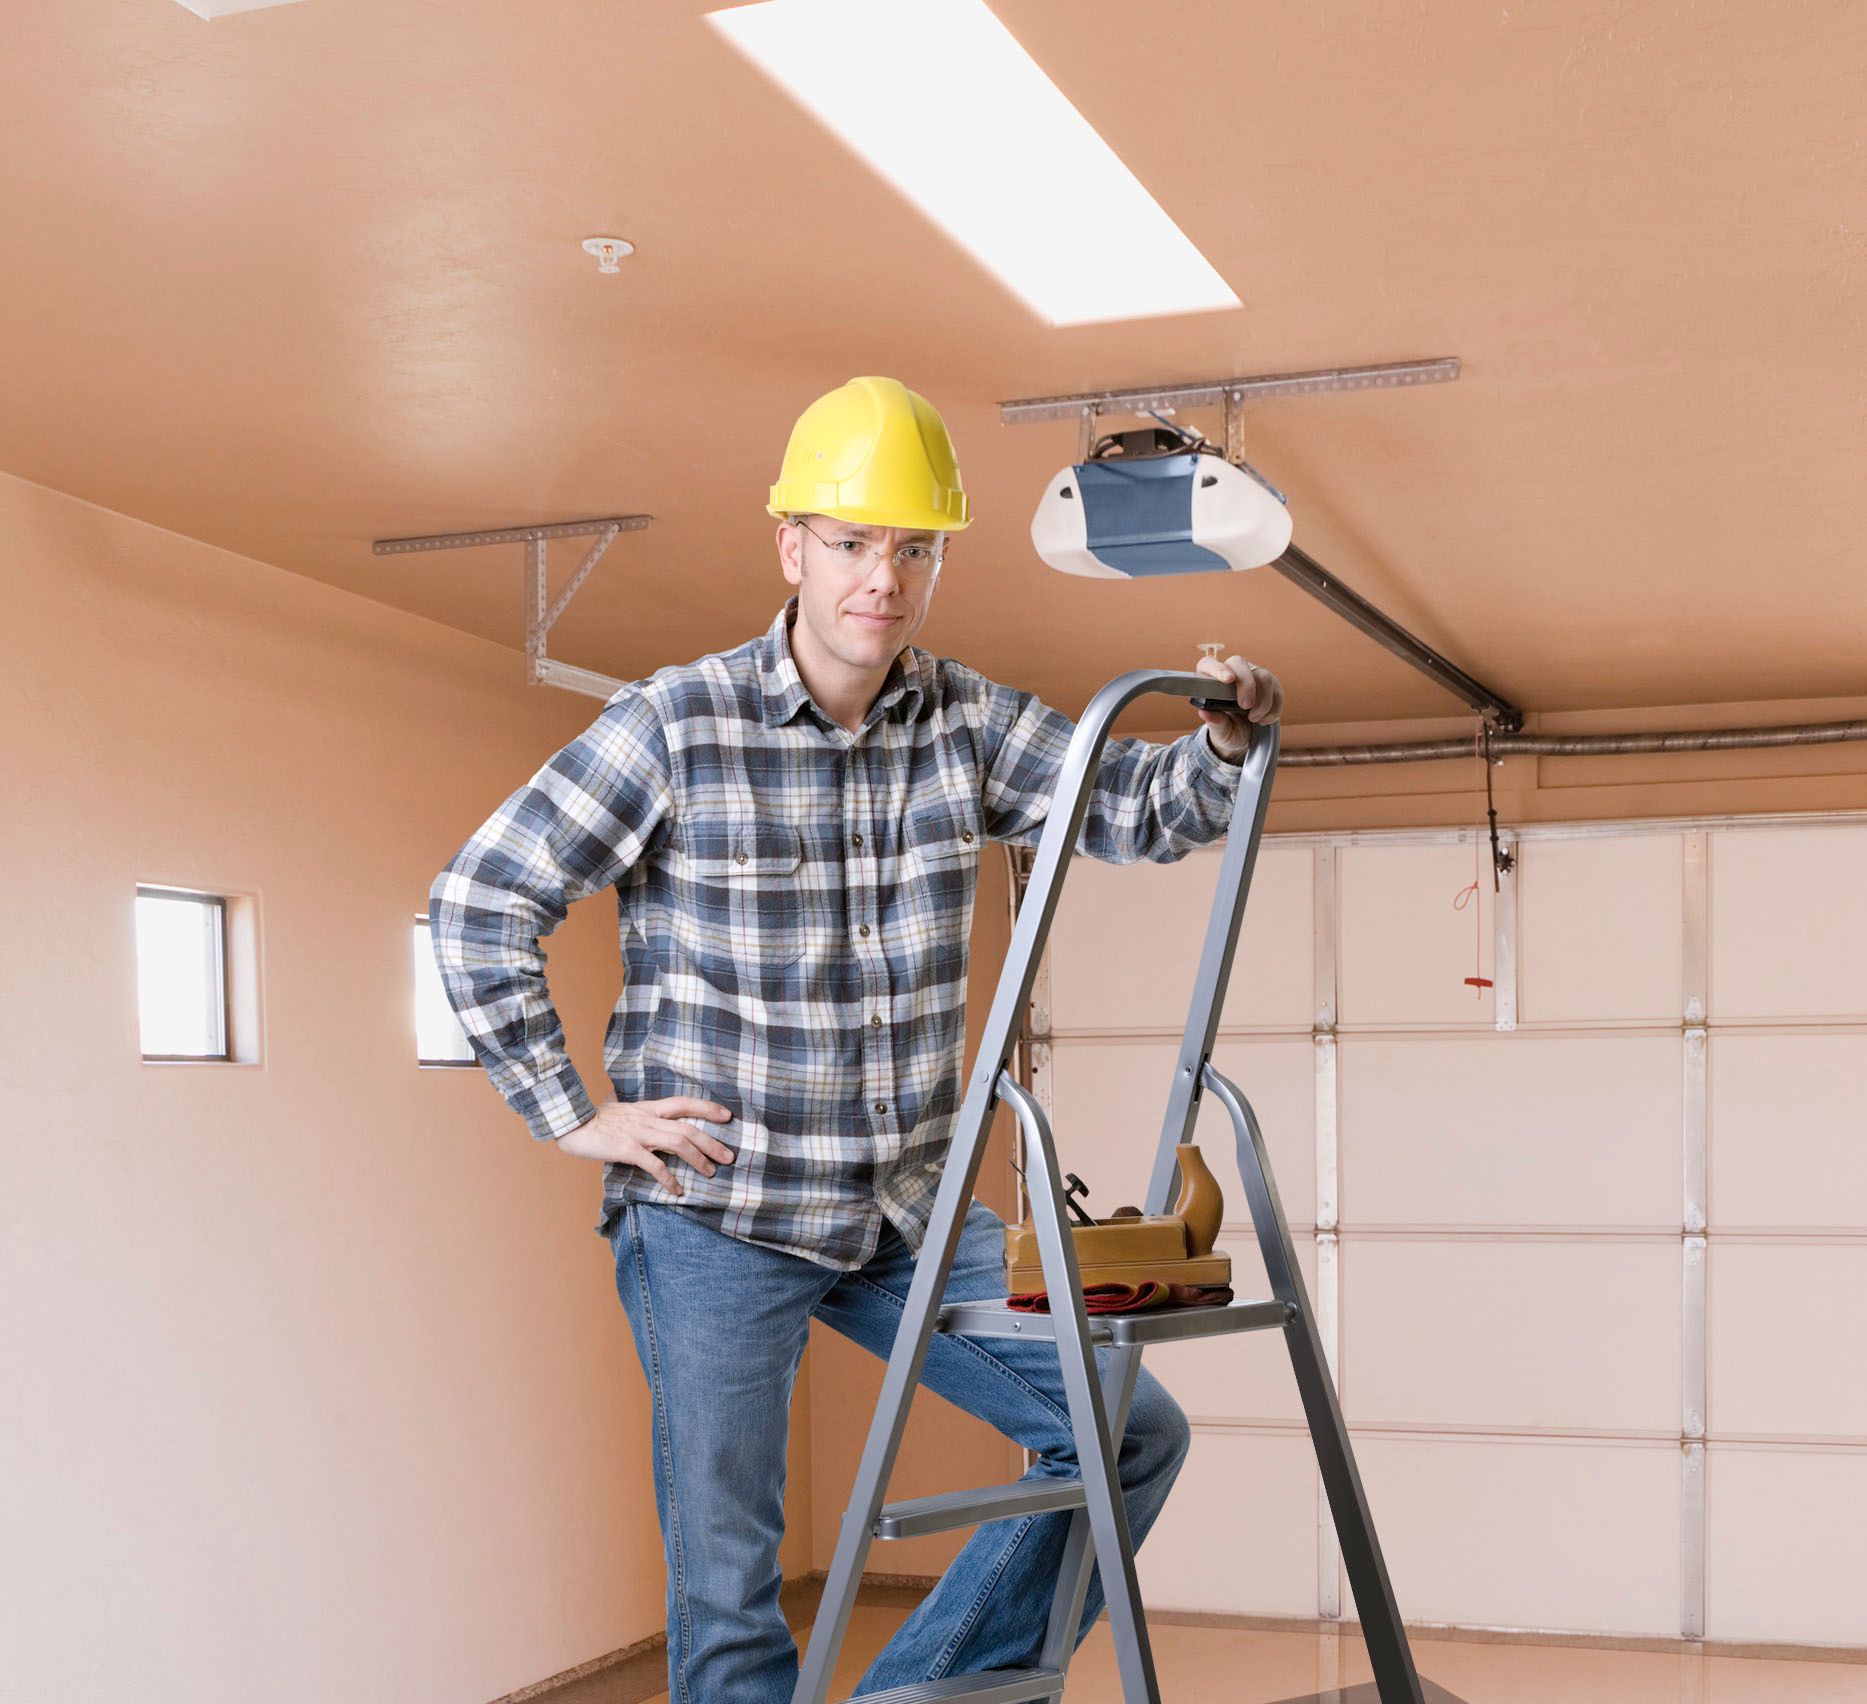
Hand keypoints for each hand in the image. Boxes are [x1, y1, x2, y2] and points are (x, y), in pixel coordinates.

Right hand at [555, 1097, 734, 1194]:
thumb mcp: (624, 1110)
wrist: (572, 1123)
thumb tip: (653, 1116)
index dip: (707, 1108)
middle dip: (712, 1142)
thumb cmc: (597, 1120)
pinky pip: (654, 1165)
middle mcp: (648, 1118)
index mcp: (649, 1108)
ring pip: (677, 1143)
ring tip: (711, 1172)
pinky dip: (668, 1178)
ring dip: (698, 1158)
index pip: (684, 1103)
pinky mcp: (627, 1149)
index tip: (727, 1116)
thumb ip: (642, 1115)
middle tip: (729, 1157)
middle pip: (688, 1127)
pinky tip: (677, 1190)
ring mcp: (638, 1133)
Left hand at [1195, 653, 1282, 761]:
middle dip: (1247, 685)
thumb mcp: (1220, 731)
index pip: (1208, 664)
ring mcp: (1252, 676)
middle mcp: (1232, 673)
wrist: (1244, 736)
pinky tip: (1264, 719)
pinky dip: (1273, 708)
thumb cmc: (1226, 729)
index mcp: (1211, 681)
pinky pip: (1277, 690)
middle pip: (1239, 664)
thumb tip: (1204, 712)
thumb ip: (1215, 722)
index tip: (1228, 679)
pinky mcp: (1270, 685)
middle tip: (1246, 706)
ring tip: (1254, 719)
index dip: (1218, 668)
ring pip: (1263, 676)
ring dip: (1262, 701)